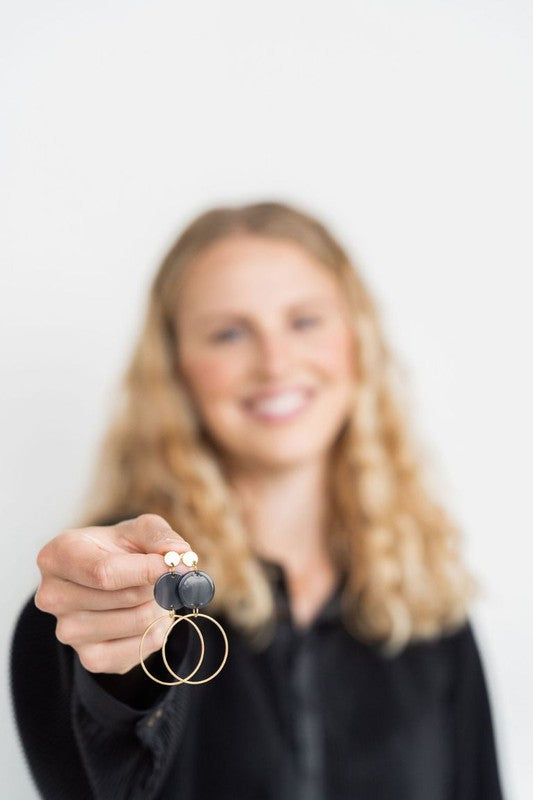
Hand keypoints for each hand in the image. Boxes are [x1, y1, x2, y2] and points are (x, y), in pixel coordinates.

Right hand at [35, 514, 189, 674]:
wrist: (108, 578)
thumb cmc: (121, 548)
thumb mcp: (139, 530)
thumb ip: (160, 536)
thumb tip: (179, 555)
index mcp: (58, 556)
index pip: (105, 572)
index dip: (147, 571)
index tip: (176, 566)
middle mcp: (53, 596)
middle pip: (125, 598)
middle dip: (158, 586)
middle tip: (166, 578)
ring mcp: (68, 631)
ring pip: (138, 623)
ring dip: (160, 607)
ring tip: (154, 594)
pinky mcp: (89, 658)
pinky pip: (139, 649)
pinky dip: (156, 631)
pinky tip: (149, 615)